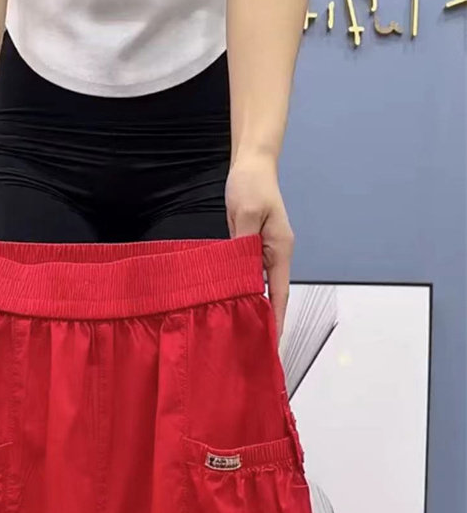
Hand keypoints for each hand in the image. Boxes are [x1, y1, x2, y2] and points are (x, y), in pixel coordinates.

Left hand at [225, 150, 293, 341]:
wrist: (252, 164)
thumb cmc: (251, 185)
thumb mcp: (247, 213)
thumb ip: (244, 244)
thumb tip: (242, 274)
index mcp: (279, 250)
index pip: (280, 293)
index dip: (277, 319)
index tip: (273, 342)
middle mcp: (275, 255)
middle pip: (273, 296)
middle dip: (266, 321)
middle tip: (254, 348)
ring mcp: (263, 253)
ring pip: (259, 288)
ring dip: (253, 309)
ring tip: (242, 334)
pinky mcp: (251, 248)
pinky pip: (248, 276)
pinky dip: (243, 292)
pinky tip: (232, 305)